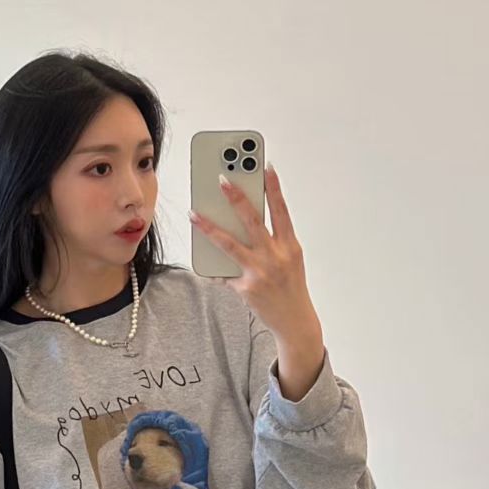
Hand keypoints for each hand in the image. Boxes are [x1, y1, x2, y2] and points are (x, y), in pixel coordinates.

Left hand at [190, 165, 319, 342]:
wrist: (294, 322)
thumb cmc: (290, 286)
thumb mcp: (289, 259)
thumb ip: (273, 240)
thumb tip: (244, 221)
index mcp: (290, 246)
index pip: (281, 211)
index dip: (274, 188)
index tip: (266, 166)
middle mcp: (276, 257)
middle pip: (252, 221)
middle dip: (236, 197)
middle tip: (221, 178)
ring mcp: (260, 273)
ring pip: (229, 244)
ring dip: (209, 227)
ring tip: (193, 213)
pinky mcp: (246, 288)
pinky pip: (223, 273)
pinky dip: (213, 266)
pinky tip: (201, 257)